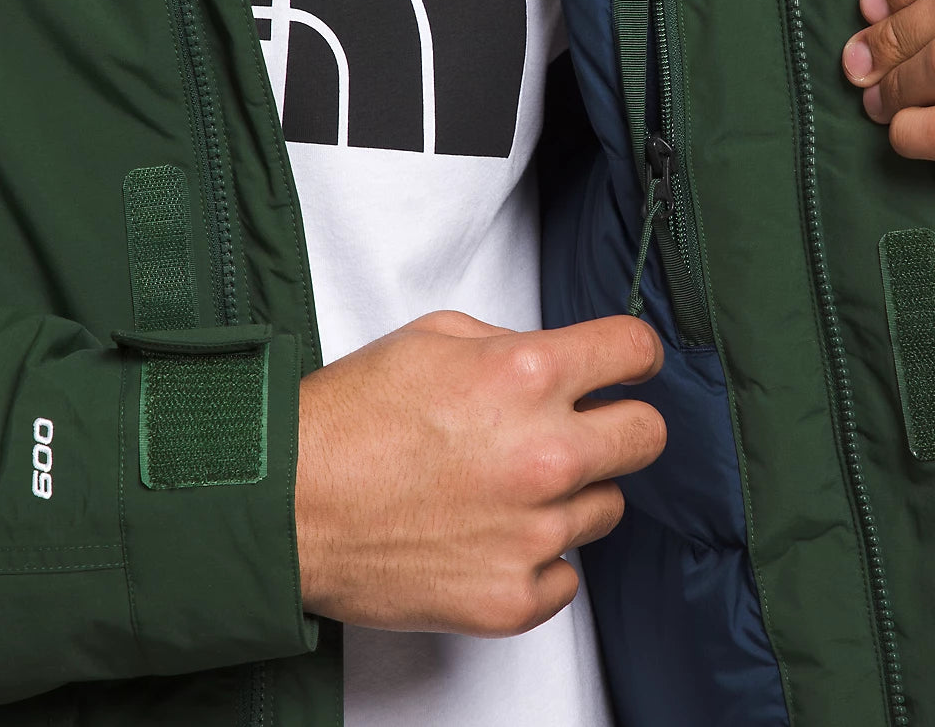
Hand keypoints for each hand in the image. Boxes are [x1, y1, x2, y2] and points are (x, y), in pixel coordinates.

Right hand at [294, 310, 665, 635]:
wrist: (287, 507)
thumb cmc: (349, 421)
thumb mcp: (433, 336)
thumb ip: (511, 343)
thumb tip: (558, 362)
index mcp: (528, 375)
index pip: (636, 351)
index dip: (635, 354)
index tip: (629, 365)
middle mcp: (545, 453)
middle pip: (647, 435)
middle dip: (620, 424)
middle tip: (582, 428)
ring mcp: (533, 532)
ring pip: (607, 507)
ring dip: (570, 494)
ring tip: (505, 487)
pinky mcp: (513, 597)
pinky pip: (567, 575)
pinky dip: (538, 558)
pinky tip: (490, 536)